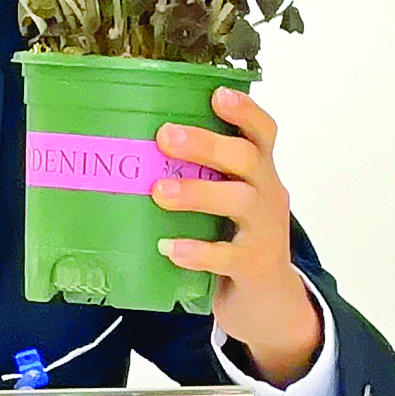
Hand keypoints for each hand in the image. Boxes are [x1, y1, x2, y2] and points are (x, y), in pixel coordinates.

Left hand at [150, 87, 323, 386]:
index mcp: (259, 171)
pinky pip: (228, 256)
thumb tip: (125, 151)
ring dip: (197, 192)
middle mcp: (268, 194)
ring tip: (159, 191)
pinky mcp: (255, 266)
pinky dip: (198, 251)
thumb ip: (197, 176)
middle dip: (207, 144)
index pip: (262, 132)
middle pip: (248, 158)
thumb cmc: (234, 238)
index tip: (217, 93)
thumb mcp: (225, 201)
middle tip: (165, 136)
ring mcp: (265, 230)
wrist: (269, 302)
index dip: (245, 111)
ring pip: (240, 201)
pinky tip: (169, 248)